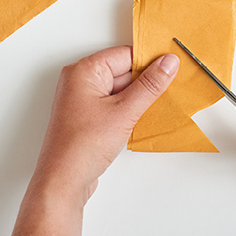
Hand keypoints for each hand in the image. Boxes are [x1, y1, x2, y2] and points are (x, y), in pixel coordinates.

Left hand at [10, 46, 178, 235]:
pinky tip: (141, 118)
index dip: (149, 60)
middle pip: (123, 70)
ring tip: (155, 106)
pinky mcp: (88, 117)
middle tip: (168, 87)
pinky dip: (128, 109)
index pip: (125, 54)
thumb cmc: (82, 146)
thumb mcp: (124, 111)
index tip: (171, 66)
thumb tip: (168, 63)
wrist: (63, 180)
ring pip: (120, 89)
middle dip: (145, 81)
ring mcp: (83, 100)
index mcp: (84, 71)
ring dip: (138, 98)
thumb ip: (150, 85)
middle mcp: (80, 81)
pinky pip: (114, 104)